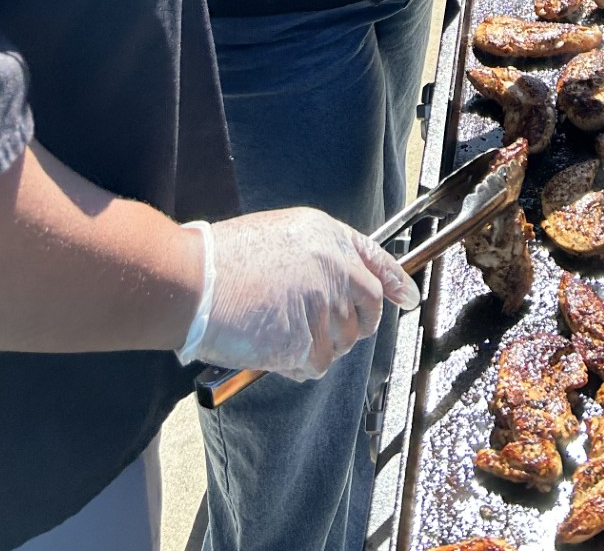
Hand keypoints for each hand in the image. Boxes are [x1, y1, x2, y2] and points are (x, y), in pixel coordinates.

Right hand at [196, 208, 418, 380]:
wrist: (195, 282)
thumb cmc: (225, 260)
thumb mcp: (282, 237)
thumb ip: (316, 259)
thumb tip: (334, 290)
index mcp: (327, 237)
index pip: (375, 260)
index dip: (395, 281)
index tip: (408, 298)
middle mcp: (333, 268)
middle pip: (368, 308)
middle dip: (357, 326)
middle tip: (334, 333)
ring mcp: (322, 305)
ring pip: (341, 343)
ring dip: (319, 347)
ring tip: (282, 333)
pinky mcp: (305, 340)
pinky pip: (314, 365)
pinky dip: (297, 366)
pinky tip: (273, 350)